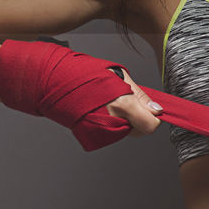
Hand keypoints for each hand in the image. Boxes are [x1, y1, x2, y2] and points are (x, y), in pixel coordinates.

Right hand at [0, 39, 160, 149]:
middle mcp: (112, 121)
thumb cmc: (82, 72)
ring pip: (124, 131)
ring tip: (106, 101)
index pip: (150, 125)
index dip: (152, 118)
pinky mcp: (90, 136)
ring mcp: (100, 130)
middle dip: (136, 118)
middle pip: (139, 130)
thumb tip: (157, 110)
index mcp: (122, 104)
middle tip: (123, 100)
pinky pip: (110, 133)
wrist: (52, 82)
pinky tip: (97, 109)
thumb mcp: (117, 75)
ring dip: (122, 120)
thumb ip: (139, 95)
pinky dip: (109, 124)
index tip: (149, 110)